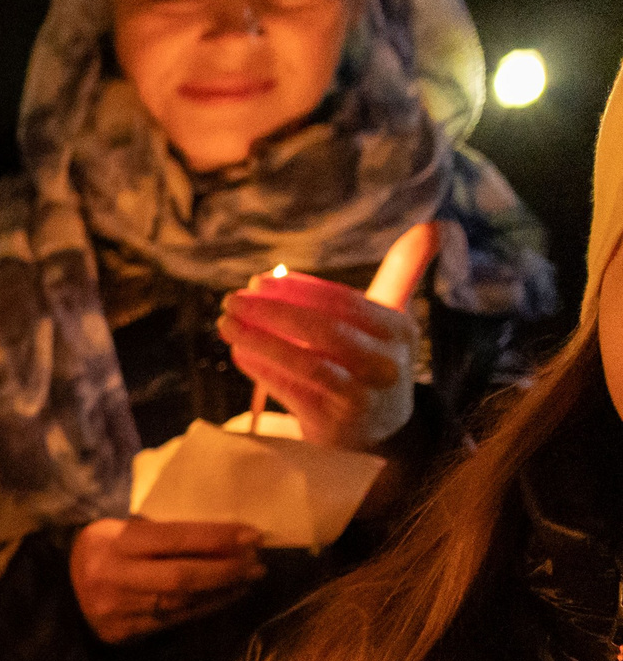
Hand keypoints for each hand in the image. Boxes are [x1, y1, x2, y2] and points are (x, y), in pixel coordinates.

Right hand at [69, 517, 263, 643]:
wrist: (57, 592)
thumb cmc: (99, 551)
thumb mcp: (119, 530)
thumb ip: (159, 534)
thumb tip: (221, 536)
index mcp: (113, 542)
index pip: (174, 538)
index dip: (216, 537)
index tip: (253, 535)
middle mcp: (114, 577)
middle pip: (182, 576)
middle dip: (226, 569)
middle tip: (258, 562)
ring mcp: (118, 609)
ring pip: (182, 602)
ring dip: (222, 590)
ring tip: (249, 577)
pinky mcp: (124, 632)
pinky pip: (174, 620)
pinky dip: (205, 607)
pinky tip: (227, 596)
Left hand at [219, 270, 418, 452]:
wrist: (380, 434)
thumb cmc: (374, 363)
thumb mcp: (392, 320)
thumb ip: (404, 273)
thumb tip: (435, 226)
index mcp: (399, 329)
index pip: (343, 301)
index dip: (298, 289)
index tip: (258, 281)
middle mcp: (386, 362)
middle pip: (324, 330)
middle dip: (274, 311)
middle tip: (233, 300)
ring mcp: (362, 396)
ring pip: (306, 363)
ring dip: (260, 340)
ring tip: (226, 325)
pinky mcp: (336, 423)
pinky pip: (293, 392)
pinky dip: (263, 371)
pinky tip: (239, 354)